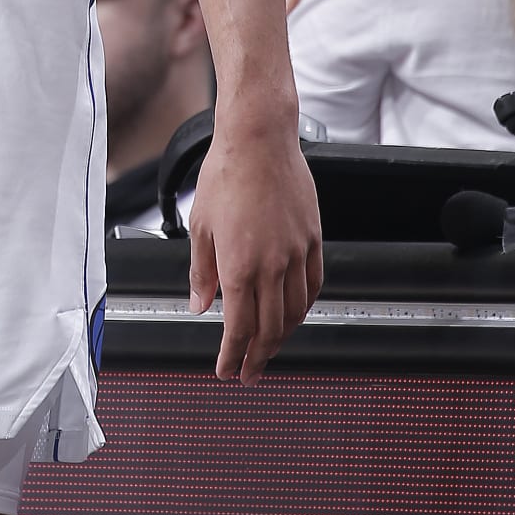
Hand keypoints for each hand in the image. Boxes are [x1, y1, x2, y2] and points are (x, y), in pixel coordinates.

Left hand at [188, 110, 322, 381]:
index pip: (239, 327)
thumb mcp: (200, 227)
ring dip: (281, 338)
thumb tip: (200, 306)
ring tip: (269, 350)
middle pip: (270, 328)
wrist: (259, 140)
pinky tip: (294, 314)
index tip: (227, 371)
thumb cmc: (225, 175)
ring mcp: (297, 253)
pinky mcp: (312, 239)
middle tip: (249, 374)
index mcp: (239, 265)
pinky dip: (303, 308)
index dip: (233, 355)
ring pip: (295, 312)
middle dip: (258, 357)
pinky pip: (313, 285)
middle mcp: (272, 265)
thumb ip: (201, 272)